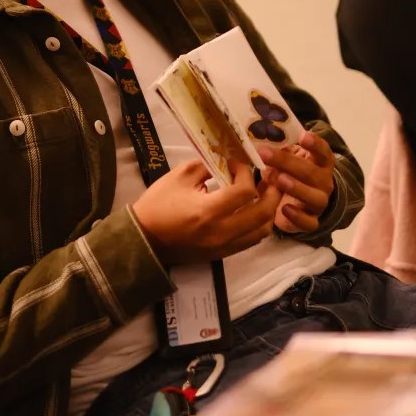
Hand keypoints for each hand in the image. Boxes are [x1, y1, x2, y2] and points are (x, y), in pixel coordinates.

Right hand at [132, 159, 281, 264]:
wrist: (143, 240)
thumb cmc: (157, 205)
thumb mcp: (178, 177)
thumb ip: (206, 167)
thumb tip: (226, 162)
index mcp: (208, 211)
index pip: (244, 191)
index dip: (246, 172)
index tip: (237, 164)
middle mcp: (221, 232)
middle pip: (263, 213)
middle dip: (272, 191)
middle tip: (268, 177)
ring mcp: (224, 246)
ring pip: (263, 230)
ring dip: (269, 210)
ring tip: (265, 194)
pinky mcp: (223, 253)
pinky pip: (252, 240)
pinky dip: (259, 224)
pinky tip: (253, 210)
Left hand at [258, 130, 334, 235]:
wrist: (296, 204)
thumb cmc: (289, 173)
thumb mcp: (284, 160)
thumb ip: (278, 150)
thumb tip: (257, 137)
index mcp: (320, 163)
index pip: (323, 151)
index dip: (315, 144)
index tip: (302, 136)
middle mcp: (324, 182)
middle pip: (312, 172)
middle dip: (288, 163)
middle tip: (265, 155)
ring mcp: (319, 202)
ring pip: (314, 197)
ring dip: (296, 188)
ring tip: (279, 180)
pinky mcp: (312, 221)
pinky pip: (309, 222)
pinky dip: (298, 217)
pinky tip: (285, 209)